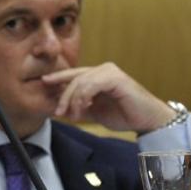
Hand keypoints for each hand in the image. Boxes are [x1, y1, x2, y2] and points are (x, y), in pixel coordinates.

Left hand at [42, 63, 173, 133]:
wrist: (147, 120)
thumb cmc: (124, 114)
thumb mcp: (94, 112)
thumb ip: (79, 107)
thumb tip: (59, 109)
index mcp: (97, 75)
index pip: (73, 74)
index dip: (58, 78)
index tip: (43, 83)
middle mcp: (103, 69)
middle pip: (74, 79)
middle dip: (63, 96)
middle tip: (58, 113)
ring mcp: (109, 72)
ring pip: (81, 82)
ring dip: (73, 100)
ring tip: (74, 115)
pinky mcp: (116, 78)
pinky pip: (92, 85)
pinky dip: (84, 97)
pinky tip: (84, 109)